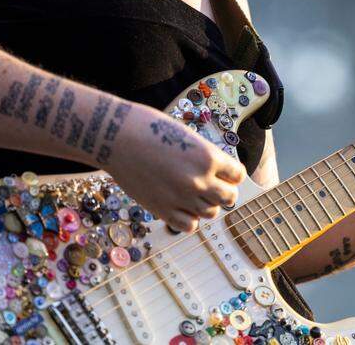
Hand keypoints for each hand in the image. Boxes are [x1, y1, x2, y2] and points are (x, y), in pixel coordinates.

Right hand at [105, 106, 245, 231]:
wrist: (117, 137)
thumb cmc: (150, 128)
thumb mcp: (187, 136)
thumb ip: (204, 156)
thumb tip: (215, 173)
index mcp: (208, 156)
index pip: (237, 175)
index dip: (232, 173)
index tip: (226, 173)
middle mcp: (199, 180)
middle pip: (229, 198)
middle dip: (224, 192)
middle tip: (215, 186)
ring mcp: (181, 197)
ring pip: (210, 213)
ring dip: (207, 205)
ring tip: (196, 195)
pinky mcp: (162, 209)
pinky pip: (189, 225)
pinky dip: (190, 219)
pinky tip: (182, 206)